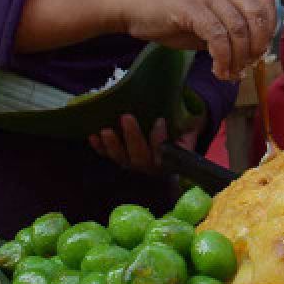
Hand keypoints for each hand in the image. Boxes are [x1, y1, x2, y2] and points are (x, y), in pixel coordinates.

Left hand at [89, 114, 204, 172]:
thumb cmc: (181, 134)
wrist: (171, 148)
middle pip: (139, 156)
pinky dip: (99, 148)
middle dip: (132, 137)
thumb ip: (190, 130)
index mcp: (169, 160)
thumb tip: (191, 121)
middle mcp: (149, 166)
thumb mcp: (190, 132)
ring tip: (105, 130)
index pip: (163, 152)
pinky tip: (92, 136)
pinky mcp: (120, 159)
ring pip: (121, 159)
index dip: (159, 138)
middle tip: (126, 117)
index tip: (160, 120)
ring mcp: (133, 164)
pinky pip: (107, 156)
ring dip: (112, 145)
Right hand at [117, 0, 276, 80]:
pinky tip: (217, 70)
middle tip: (246, 66)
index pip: (265, 3)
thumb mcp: (206, 21)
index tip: (258, 53)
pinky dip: (222, 58)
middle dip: (257, 46)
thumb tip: (251, 56)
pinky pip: (217, 37)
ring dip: (238, 58)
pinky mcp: (190, 6)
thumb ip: (228, 31)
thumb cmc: (167, 16)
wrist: (130, 5)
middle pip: (257, 14)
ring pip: (238, 28)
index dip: (268, 30)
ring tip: (229, 73)